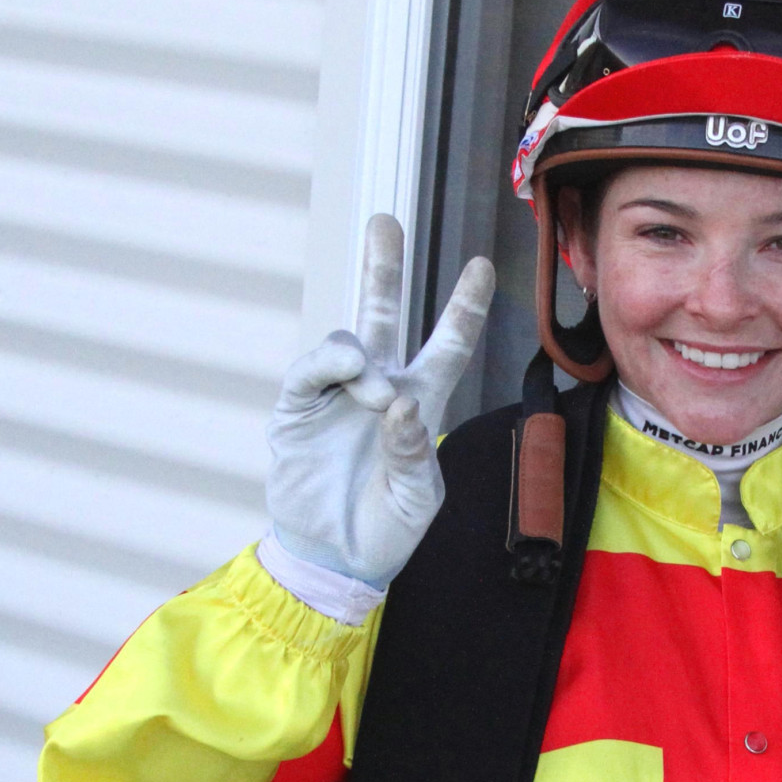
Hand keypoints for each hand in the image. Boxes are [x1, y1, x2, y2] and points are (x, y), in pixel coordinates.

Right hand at [265, 214, 494, 587]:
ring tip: (375, 397)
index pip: (448, 345)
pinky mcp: (299, 408)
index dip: (464, 306)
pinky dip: (335, 366)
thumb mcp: (419, 498)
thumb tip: (397, 403)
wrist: (336, 560)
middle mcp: (378, 387)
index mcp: (420, 404)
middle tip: (384, 222)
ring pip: (349, 341)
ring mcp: (336, 395)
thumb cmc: (386, 530)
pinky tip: (353, 384)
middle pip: (383, 313)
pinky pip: (314, 368)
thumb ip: (414, 452)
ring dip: (366, 360)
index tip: (483, 266)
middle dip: (382, 267)